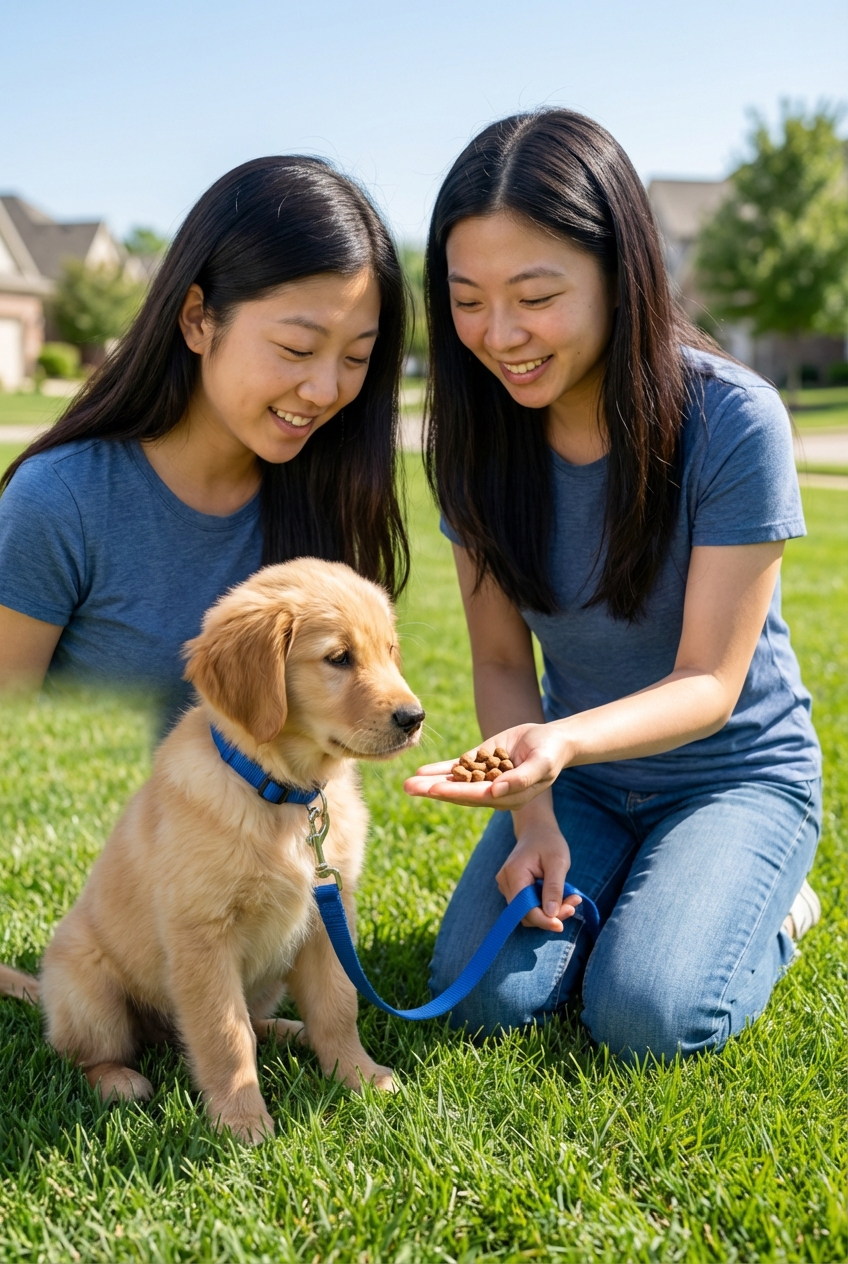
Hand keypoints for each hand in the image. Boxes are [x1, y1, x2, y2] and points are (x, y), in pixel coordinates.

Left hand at [404, 722, 572, 809]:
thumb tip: (496, 792)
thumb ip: (522, 778)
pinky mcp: (481, 762)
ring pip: (454, 781)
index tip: (432, 790)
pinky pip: (457, 767)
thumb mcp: (542, 764)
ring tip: (408, 783)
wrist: (552, 741)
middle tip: (408, 788)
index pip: (475, 795)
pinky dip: (440, 770)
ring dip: (430, 782)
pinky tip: (421, 771)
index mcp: (507, 797)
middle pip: (458, 792)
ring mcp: (485, 777)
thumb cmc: (551, 754)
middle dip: (433, 790)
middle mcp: (492, 791)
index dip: (453, 793)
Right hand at [496, 821, 580, 932]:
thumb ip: (554, 888)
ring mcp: (507, 886)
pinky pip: (528, 905)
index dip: (542, 920)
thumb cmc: (549, 842)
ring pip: (527, 912)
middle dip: (549, 916)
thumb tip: (551, 915)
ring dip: (549, 912)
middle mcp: (506, 882)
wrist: (537, 830)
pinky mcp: (513, 889)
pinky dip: (544, 905)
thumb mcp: (558, 862)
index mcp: (514, 874)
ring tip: (570, 898)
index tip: (561, 925)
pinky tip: (560, 896)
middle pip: (525, 913)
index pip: (524, 909)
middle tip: (573, 905)